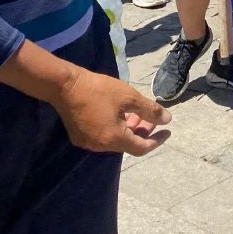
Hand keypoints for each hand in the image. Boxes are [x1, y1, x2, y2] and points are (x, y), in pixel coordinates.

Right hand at [50, 66, 171, 155]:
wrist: (65, 86)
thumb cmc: (100, 90)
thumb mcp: (130, 97)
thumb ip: (150, 110)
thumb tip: (167, 120)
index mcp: (113, 139)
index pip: (141, 148)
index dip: (157, 141)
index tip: (167, 132)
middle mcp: (100, 146)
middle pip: (128, 144)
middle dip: (143, 131)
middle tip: (152, 116)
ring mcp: (87, 143)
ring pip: (116, 140)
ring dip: (130, 128)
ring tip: (138, 112)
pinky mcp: (79, 137)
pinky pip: (104, 137)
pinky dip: (116, 128)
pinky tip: (121, 114)